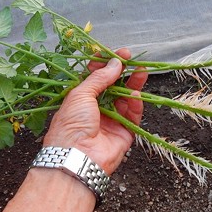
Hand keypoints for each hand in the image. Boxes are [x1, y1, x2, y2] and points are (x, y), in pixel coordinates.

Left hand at [43, 48, 147, 174]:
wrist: (76, 157)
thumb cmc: (71, 124)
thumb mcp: (80, 94)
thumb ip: (100, 77)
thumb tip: (115, 63)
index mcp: (81, 98)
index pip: (96, 76)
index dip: (105, 64)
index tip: (115, 54)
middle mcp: (96, 108)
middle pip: (113, 85)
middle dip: (122, 71)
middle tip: (131, 58)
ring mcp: (111, 120)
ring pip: (125, 98)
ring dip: (133, 84)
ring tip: (140, 71)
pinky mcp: (124, 132)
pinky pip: (133, 114)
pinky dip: (135, 103)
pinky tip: (136, 93)